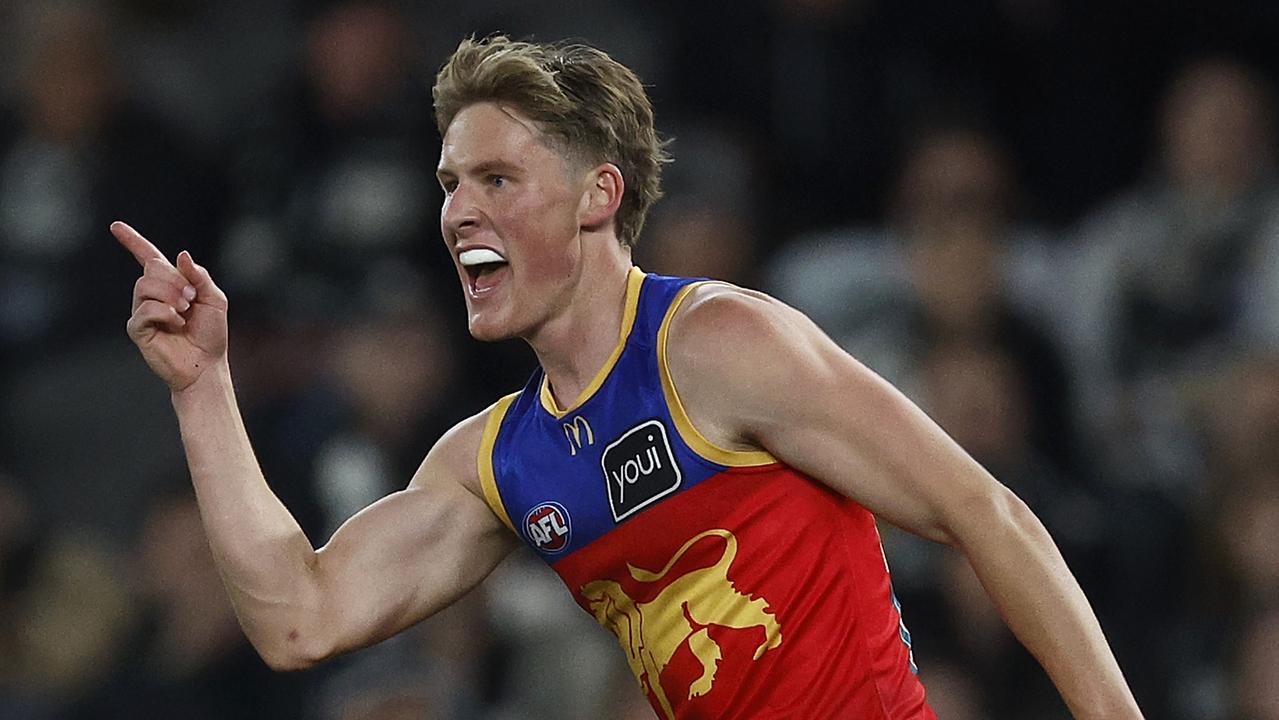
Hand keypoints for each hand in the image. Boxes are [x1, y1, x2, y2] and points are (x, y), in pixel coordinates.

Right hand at [112, 221, 228, 390]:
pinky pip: (145, 309)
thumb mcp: (214, 299)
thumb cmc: (210, 333)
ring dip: (171, 296)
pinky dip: (165, 313)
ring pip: (145, 286)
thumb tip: (181, 255)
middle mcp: (151, 295)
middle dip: (175, 281)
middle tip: (191, 300)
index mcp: (169, 284)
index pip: (147, 257)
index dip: (132, 241)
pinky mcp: (138, 329)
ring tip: (185, 312)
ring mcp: (142, 311)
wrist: (207, 364)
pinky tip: (176, 324)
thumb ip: (199, 276)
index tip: (115, 226)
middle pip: (151, 269)